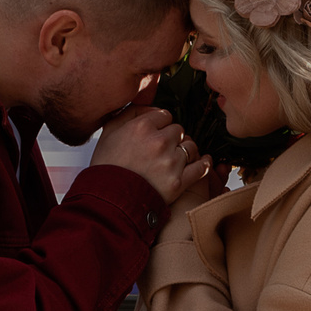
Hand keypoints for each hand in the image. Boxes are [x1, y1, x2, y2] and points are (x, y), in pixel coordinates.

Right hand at [93, 104, 212, 205]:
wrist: (108, 202)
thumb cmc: (106, 167)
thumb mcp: (108, 133)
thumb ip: (129, 113)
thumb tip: (149, 107)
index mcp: (141, 127)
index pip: (165, 115)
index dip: (161, 125)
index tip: (156, 134)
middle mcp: (159, 142)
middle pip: (179, 130)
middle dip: (172, 138)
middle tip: (163, 149)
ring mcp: (171, 162)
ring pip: (191, 147)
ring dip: (186, 151)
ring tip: (175, 159)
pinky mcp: (179, 182)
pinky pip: (201, 168)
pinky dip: (204, 164)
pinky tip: (204, 162)